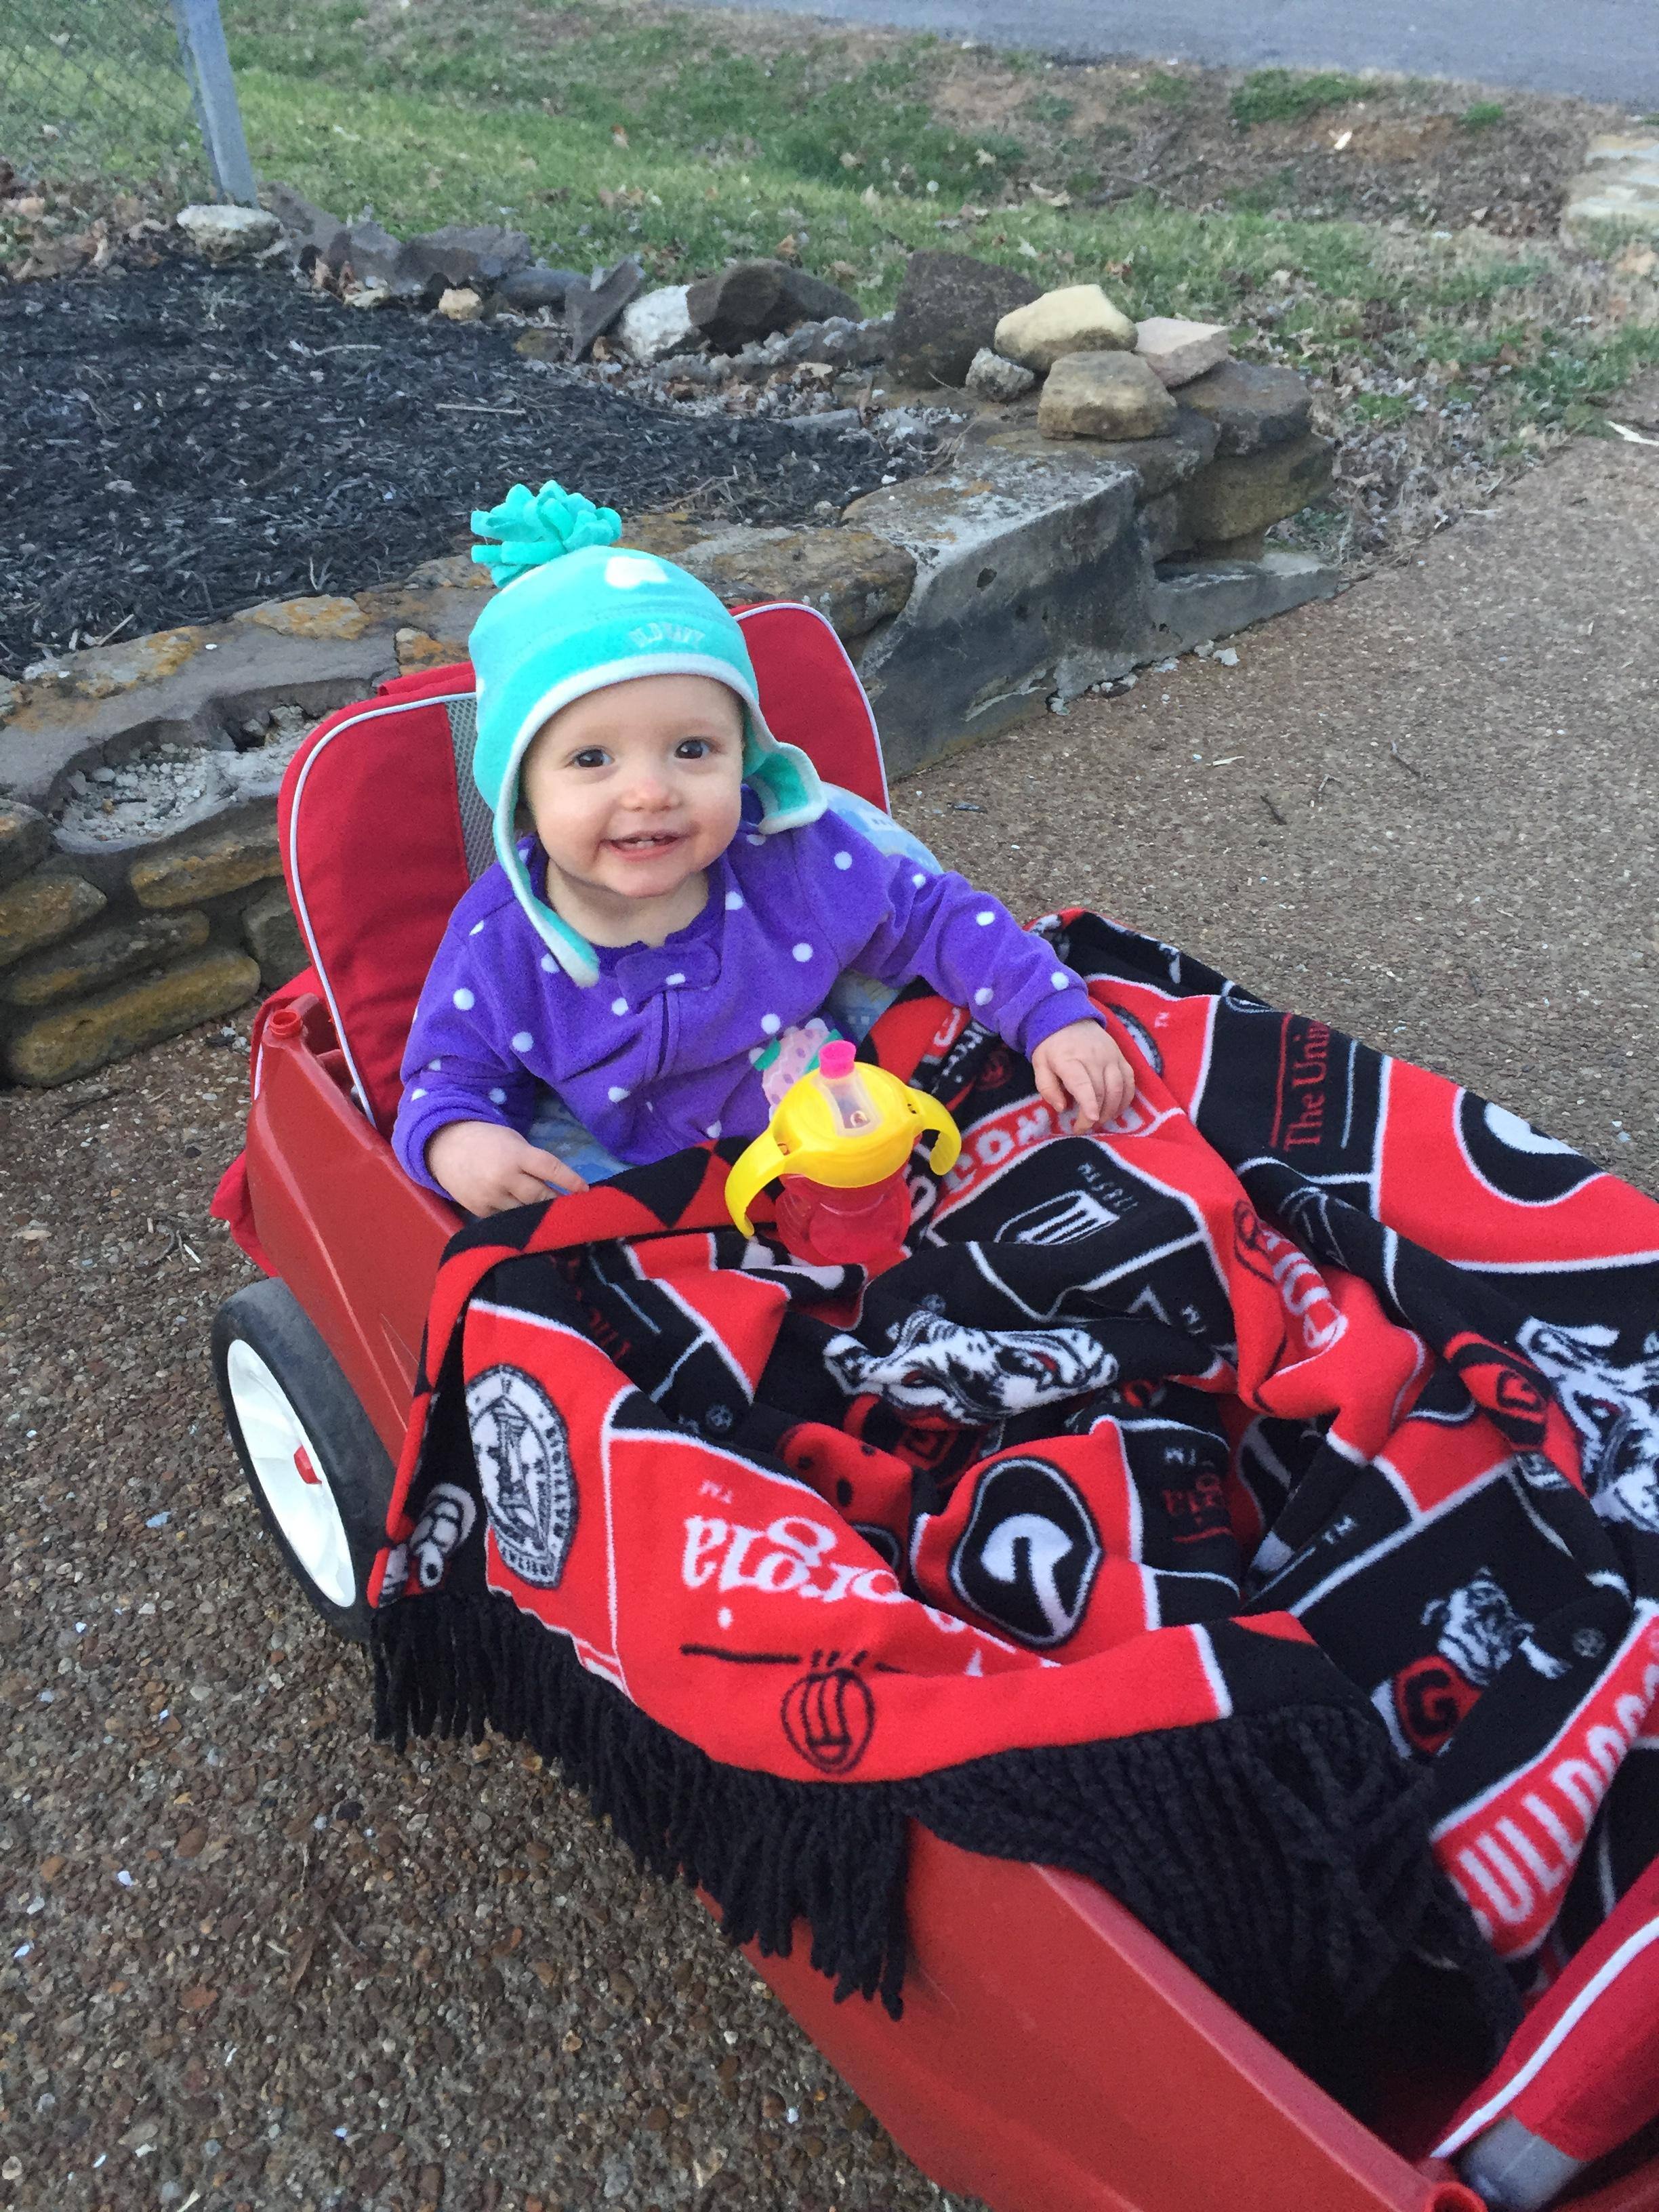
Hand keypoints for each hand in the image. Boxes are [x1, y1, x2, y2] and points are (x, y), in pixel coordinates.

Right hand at [425, 1120, 587, 1215]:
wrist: (444, 1147)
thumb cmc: (486, 1141)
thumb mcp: (513, 1141)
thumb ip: (533, 1161)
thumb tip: (559, 1184)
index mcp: (516, 1154)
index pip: (550, 1168)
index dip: (570, 1180)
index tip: (586, 1191)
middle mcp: (504, 1177)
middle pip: (540, 1196)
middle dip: (557, 1204)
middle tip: (573, 1210)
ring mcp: (491, 1196)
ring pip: (525, 1212)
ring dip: (539, 1215)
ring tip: (553, 1218)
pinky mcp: (480, 1211)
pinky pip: (506, 1219)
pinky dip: (517, 1218)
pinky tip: (524, 1219)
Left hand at [1031, 1019, 1135, 1134]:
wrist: (1068, 1018)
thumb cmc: (1051, 1046)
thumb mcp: (1039, 1064)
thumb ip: (1047, 1087)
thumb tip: (1062, 1108)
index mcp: (1069, 1059)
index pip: (1083, 1084)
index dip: (1089, 1103)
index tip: (1090, 1120)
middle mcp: (1094, 1057)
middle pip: (1102, 1091)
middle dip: (1095, 1115)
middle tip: (1084, 1127)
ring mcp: (1111, 1056)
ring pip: (1119, 1089)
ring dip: (1111, 1110)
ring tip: (1099, 1121)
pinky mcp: (1122, 1057)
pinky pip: (1130, 1081)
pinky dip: (1126, 1099)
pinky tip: (1115, 1110)